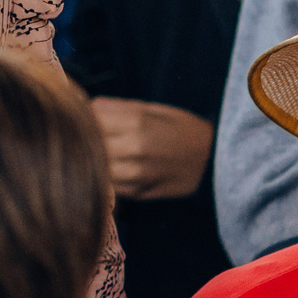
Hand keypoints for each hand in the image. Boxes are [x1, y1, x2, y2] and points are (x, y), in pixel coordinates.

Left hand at [92, 98, 213, 198]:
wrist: (214, 162)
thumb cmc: (184, 129)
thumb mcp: (155, 109)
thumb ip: (119, 108)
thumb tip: (87, 105)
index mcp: (136, 122)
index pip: (90, 118)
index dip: (84, 116)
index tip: (83, 115)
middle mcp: (132, 149)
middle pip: (89, 143)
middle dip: (86, 137)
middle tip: (86, 133)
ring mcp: (134, 174)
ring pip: (95, 166)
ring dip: (93, 159)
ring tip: (101, 151)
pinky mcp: (137, 192)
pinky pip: (108, 184)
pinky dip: (104, 176)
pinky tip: (113, 167)